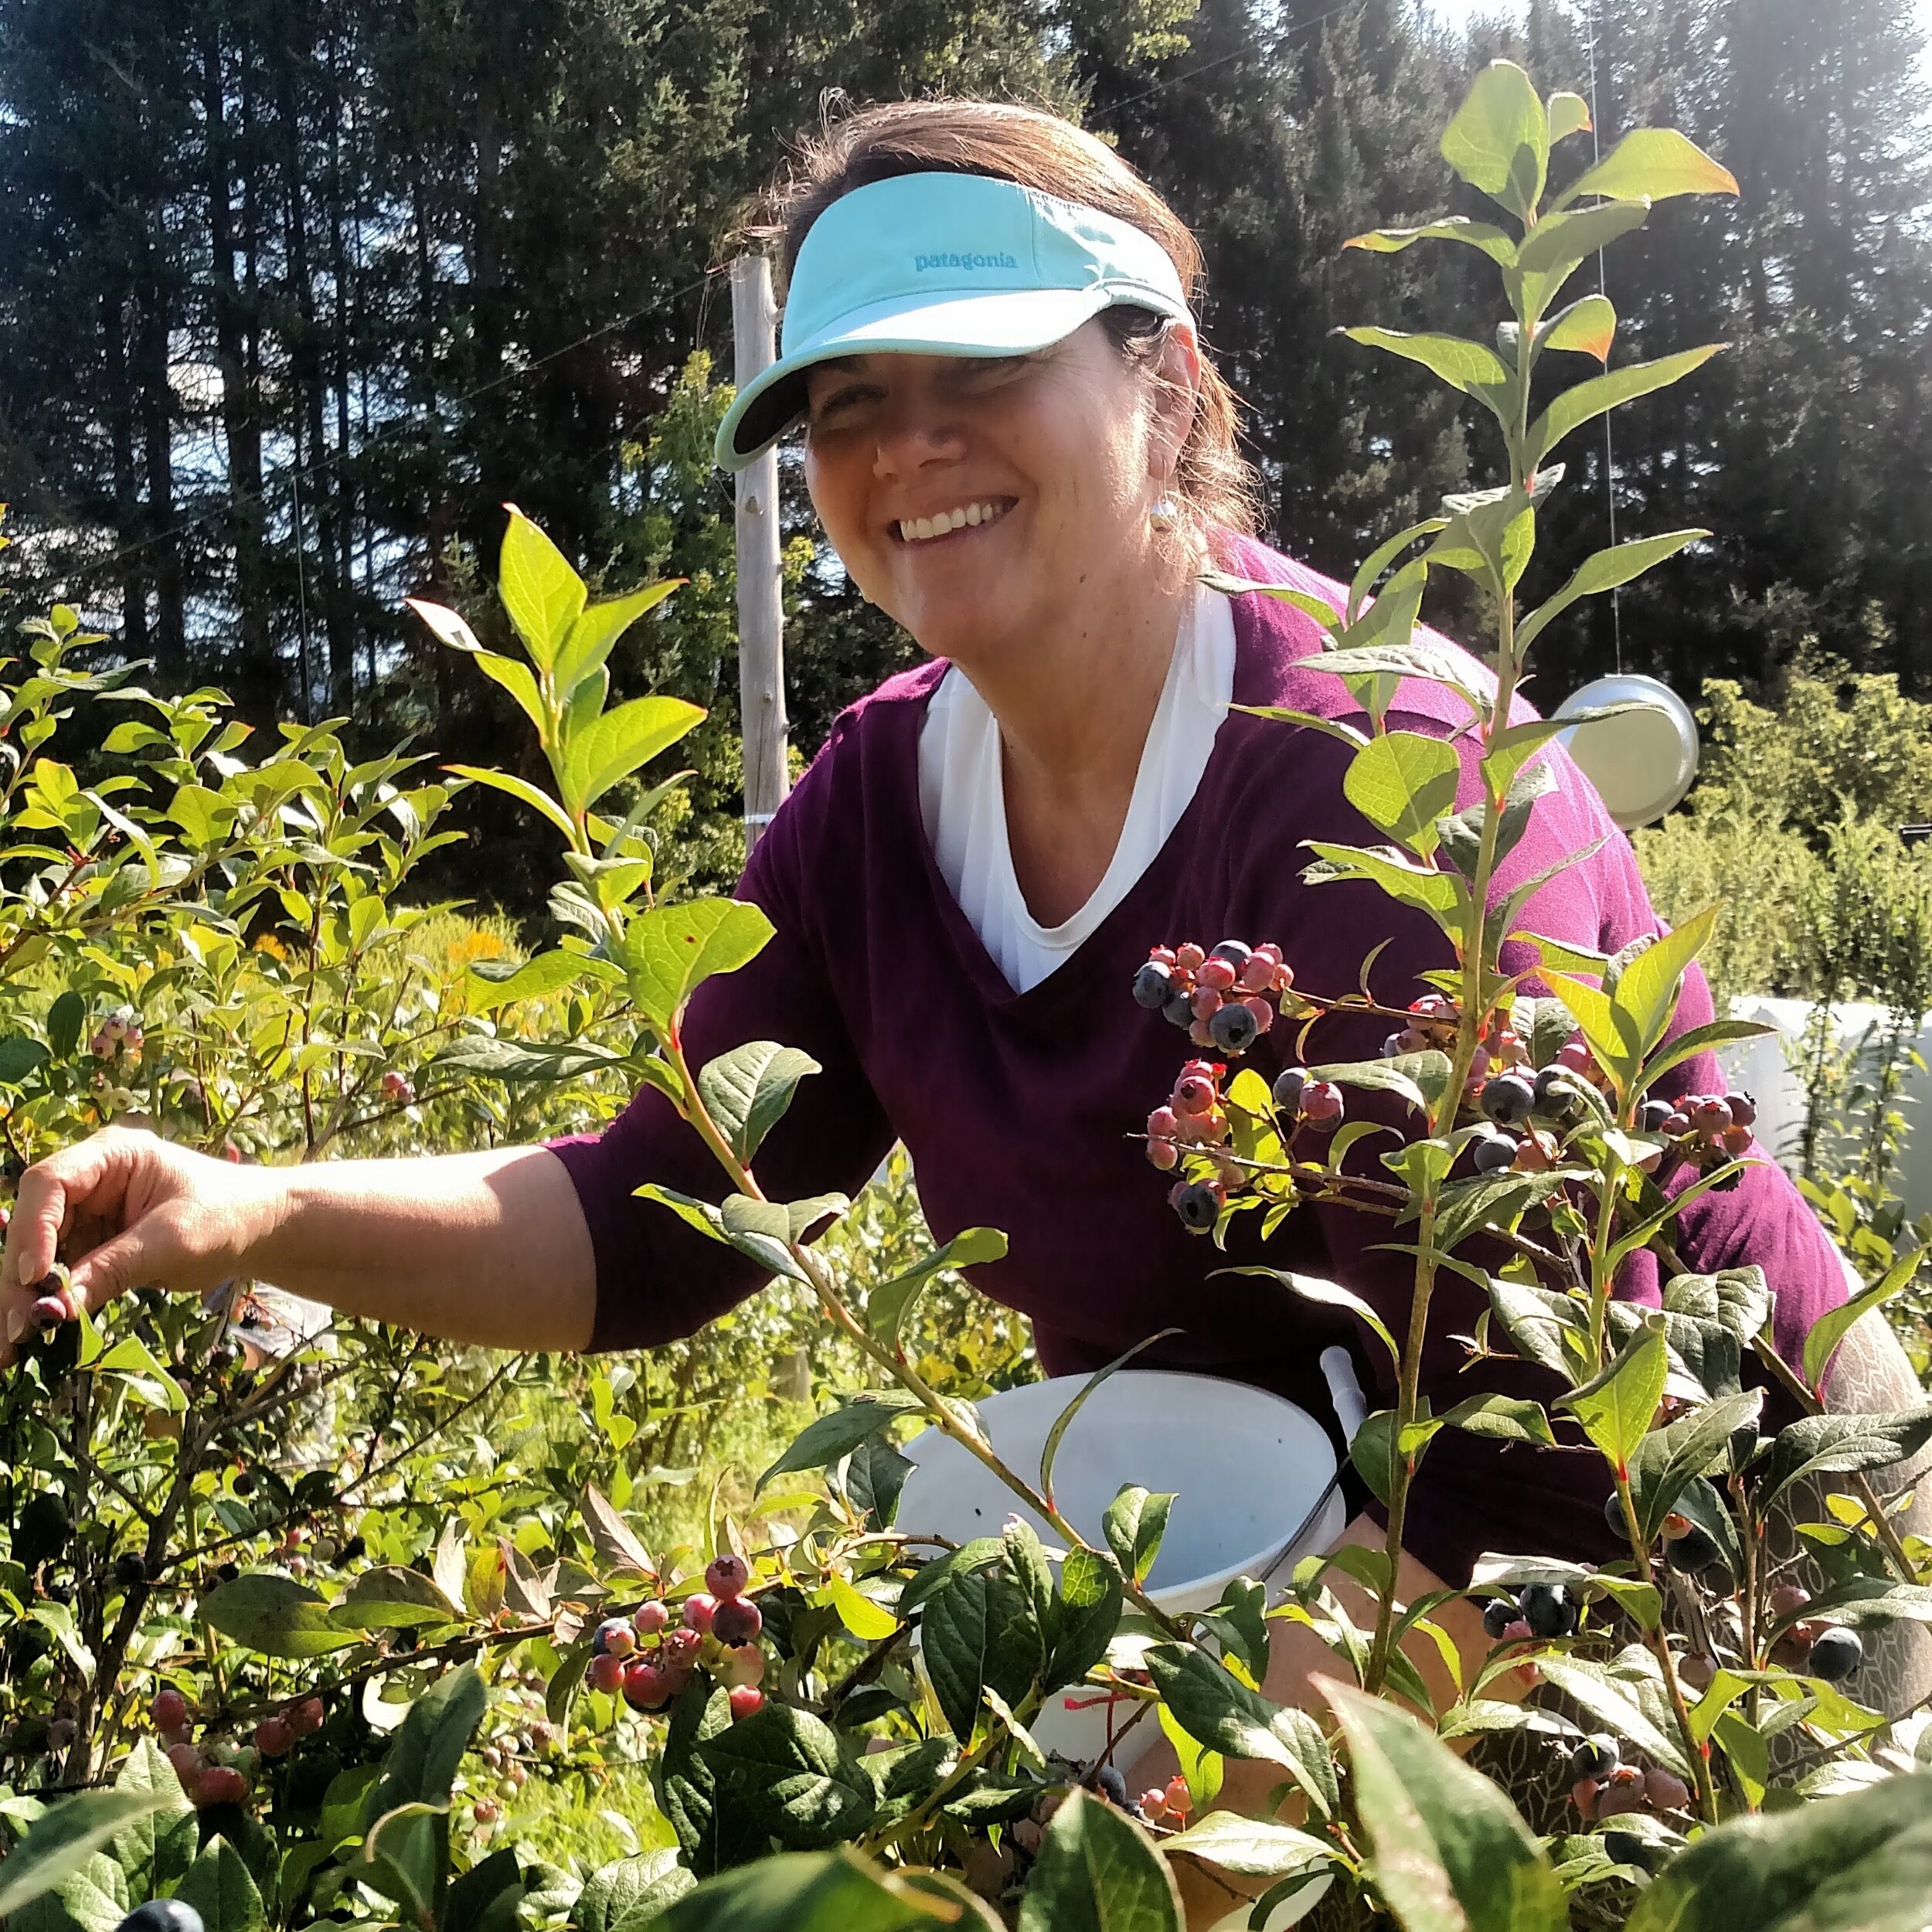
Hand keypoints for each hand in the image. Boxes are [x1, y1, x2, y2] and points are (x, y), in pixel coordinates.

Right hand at [0, 1127, 278, 1366]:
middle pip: (33, 1224)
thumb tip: (56, 1306)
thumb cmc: (227, 1215)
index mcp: (112, 1154)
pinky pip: (56, 1276)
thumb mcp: (174, 1240)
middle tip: (16, 1328)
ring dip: (23, 1299)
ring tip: (14, 1345)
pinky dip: (46, 1305)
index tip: (35, 1277)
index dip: (32, 1229)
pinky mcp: (91, 1245)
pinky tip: (32, 1339)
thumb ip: (116, 1267)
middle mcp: (90, 1180)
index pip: (50, 1184)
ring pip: (37, 1255)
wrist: (258, 1229)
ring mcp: (87, 1214)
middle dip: (21, 1277)